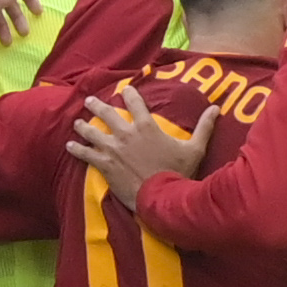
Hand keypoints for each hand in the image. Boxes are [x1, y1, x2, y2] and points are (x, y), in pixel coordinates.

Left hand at [70, 85, 210, 206]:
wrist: (161, 197)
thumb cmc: (178, 173)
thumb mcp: (195, 149)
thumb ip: (204, 126)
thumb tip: (216, 108)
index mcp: (147, 126)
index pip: (135, 102)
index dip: (129, 93)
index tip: (124, 89)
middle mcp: (126, 133)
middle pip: (107, 113)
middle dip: (97, 105)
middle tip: (90, 101)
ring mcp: (113, 149)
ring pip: (92, 132)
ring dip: (83, 126)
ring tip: (77, 122)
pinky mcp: (104, 165)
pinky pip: (86, 154)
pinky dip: (77, 149)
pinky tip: (70, 145)